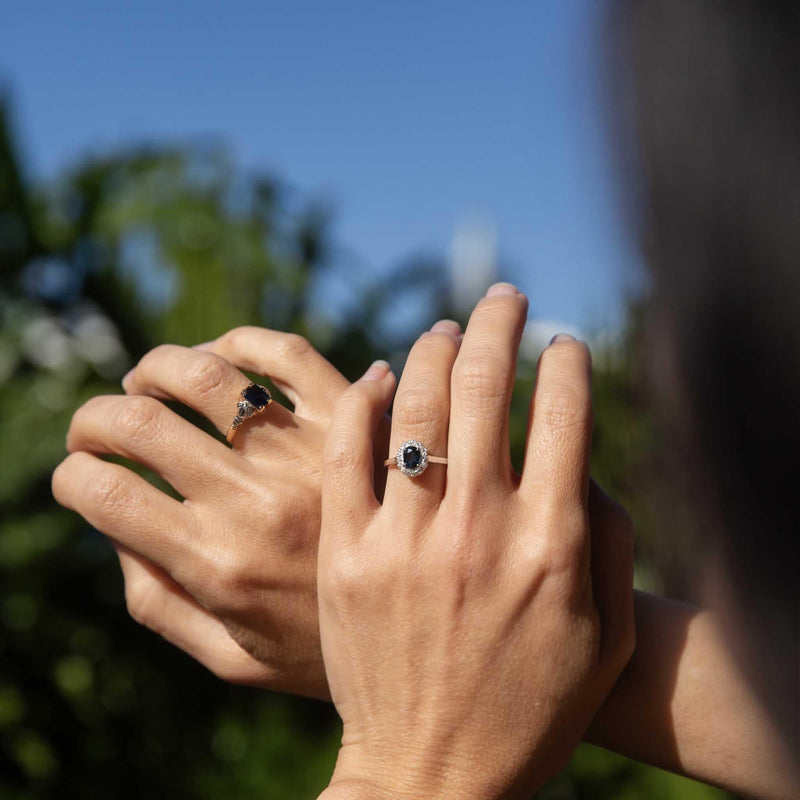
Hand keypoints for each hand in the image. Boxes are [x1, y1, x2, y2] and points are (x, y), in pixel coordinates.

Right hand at [52, 327, 386, 697]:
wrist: (434, 640)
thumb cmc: (321, 652)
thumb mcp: (227, 657)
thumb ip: (158, 600)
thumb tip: (116, 527)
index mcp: (216, 564)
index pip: (103, 493)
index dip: (72, 474)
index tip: (78, 473)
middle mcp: (255, 503)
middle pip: (142, 422)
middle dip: (97, 414)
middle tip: (98, 422)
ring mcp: (306, 455)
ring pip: (209, 375)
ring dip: (160, 365)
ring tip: (150, 380)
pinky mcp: (354, 422)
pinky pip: (289, 354)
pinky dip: (243, 341)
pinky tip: (224, 353)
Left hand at [317, 286, 634, 798]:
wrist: (432, 777)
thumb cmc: (530, 710)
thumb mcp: (607, 636)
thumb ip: (607, 540)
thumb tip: (577, 459)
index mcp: (552, 545)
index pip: (564, 412)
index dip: (567, 361)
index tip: (564, 342)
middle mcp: (478, 529)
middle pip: (485, 387)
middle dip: (498, 323)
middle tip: (501, 296)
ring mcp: (404, 540)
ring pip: (412, 406)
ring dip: (431, 350)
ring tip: (442, 327)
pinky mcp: (344, 556)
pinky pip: (345, 453)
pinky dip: (360, 402)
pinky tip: (375, 374)